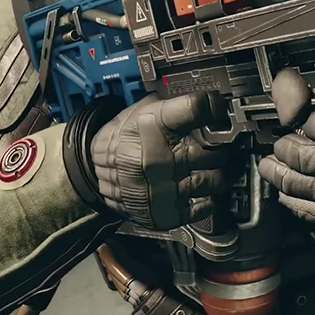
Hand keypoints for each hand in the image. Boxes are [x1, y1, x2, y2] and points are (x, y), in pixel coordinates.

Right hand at [88, 92, 228, 230]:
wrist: (92, 170)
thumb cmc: (123, 137)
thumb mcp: (145, 108)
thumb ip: (177, 105)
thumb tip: (213, 101)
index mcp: (153, 126)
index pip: (198, 109)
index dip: (214, 107)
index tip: (218, 110)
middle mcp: (159, 159)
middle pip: (216, 149)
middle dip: (222, 145)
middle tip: (220, 142)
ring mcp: (163, 189)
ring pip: (217, 179)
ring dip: (222, 171)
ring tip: (215, 165)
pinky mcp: (165, 212)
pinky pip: (205, 207)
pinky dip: (210, 197)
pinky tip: (202, 186)